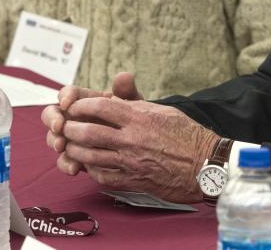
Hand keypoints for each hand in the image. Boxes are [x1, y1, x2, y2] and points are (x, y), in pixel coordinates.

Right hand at [41, 72, 142, 154]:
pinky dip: (66, 163)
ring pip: (54, 137)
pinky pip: (64, 160)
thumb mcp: (132, 104)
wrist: (138, 142)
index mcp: (85, 101)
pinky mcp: (75, 156)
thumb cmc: (132, 117)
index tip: (68, 103)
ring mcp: (72, 137)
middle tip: (59, 127)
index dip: (65, 96)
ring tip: (62, 146)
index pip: (68, 94)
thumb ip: (126, 91)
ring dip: (55, 141)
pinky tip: (75, 168)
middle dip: (52, 119)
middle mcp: (73, 118)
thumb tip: (123, 76)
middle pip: (52, 114)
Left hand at [58, 97, 216, 201]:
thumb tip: (118, 90)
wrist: (205, 165)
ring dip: (75, 149)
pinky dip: (90, 169)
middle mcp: (132, 138)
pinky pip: (101, 175)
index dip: (82, 105)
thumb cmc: (188, 136)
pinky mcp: (131, 180)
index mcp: (140, 117)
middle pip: (88, 131)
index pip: (100, 106)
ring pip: (89, 155)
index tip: (75, 106)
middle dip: (71, 128)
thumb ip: (137, 103)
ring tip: (71, 145)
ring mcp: (130, 161)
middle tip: (65, 126)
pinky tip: (89, 164)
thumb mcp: (164, 111)